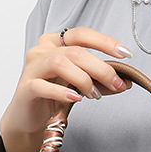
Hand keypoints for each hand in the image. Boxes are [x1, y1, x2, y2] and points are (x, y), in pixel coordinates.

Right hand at [0, 26, 133, 151]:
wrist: (30, 116)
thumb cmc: (53, 95)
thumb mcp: (81, 85)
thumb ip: (101, 82)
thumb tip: (124, 82)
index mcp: (56, 43)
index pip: (82, 34)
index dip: (105, 42)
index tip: (125, 53)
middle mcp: (42, 50)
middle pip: (76, 51)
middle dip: (101, 68)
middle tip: (116, 84)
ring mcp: (32, 68)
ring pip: (60, 62)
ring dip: (83, 79)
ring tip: (93, 94)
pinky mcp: (25, 88)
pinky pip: (42, 85)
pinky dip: (62, 92)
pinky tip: (75, 97)